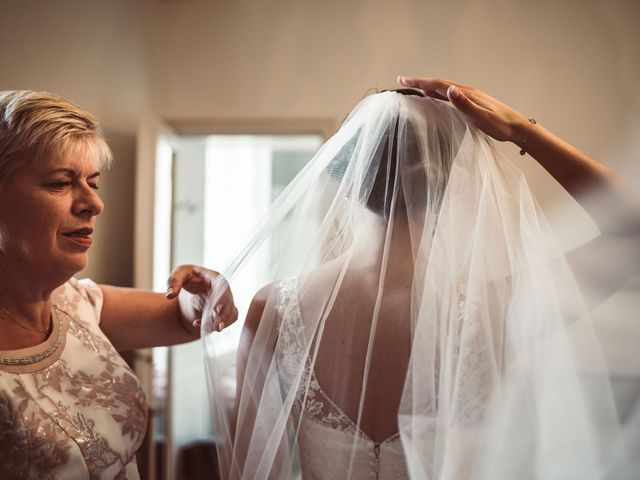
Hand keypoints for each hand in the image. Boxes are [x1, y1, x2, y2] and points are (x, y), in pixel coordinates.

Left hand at [165, 265, 237, 332]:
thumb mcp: (179, 274)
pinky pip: (225, 322)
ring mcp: (225, 302)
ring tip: (206, 328)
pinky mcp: (223, 313)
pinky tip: (197, 324)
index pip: (222, 287)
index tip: (216, 310)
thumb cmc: (188, 277)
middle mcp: (224, 290)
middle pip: (229, 303)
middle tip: (217, 326)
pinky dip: (213, 326)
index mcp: (215, 278)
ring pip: (230, 314)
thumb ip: (173, 282)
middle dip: (223, 316)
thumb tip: (169, 295)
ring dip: (221, 323)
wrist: (192, 287)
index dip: (221, 299)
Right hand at [397, 76, 529, 144]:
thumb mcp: (480, 116)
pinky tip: (434, 98)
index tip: (403, 80)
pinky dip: (437, 94)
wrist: (517, 127)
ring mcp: (469, 97)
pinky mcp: (471, 103)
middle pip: (438, 84)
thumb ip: (464, 103)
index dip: (419, 82)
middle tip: (402, 81)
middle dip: (419, 82)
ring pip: (443, 89)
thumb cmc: (500, 125)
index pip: (438, 85)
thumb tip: (450, 89)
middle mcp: (466, 91)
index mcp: (466, 93)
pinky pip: (449, 96)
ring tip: (413, 88)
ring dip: (427, 87)